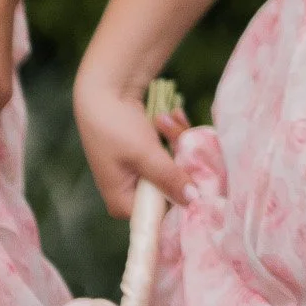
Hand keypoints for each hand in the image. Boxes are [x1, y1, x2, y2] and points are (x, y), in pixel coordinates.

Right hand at [73, 62, 186, 220]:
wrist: (105, 89)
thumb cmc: (116, 126)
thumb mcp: (145, 155)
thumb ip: (169, 179)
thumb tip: (193, 201)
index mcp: (123, 204)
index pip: (161, 216)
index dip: (182, 199)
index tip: (200, 180)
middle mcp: (131, 194)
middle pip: (171, 189)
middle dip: (179, 159)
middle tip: (176, 134)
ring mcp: (141, 174)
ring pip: (174, 168)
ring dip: (176, 141)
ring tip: (166, 118)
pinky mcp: (148, 156)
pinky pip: (169, 154)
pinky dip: (172, 135)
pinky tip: (171, 115)